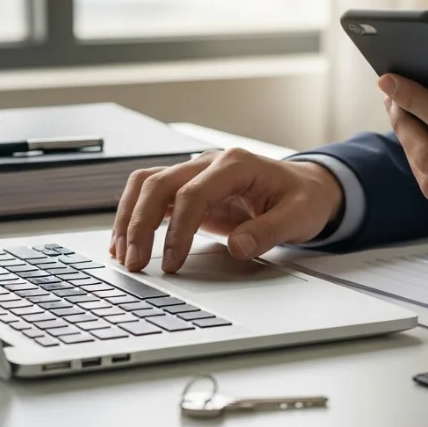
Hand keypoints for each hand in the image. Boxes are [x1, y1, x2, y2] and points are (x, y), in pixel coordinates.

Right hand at [110, 149, 343, 272]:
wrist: (306, 188)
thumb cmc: (302, 199)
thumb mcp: (298, 217)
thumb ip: (269, 232)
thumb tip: (238, 247)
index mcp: (236, 164)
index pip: (193, 193)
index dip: (179, 229)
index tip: (173, 262)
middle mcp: (209, 163)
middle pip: (159, 184)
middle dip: (140, 224)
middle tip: (135, 263)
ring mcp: (195, 174)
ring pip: (146, 185)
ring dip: (129, 218)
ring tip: (121, 255)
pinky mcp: (187, 189)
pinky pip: (151, 196)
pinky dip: (133, 217)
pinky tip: (125, 243)